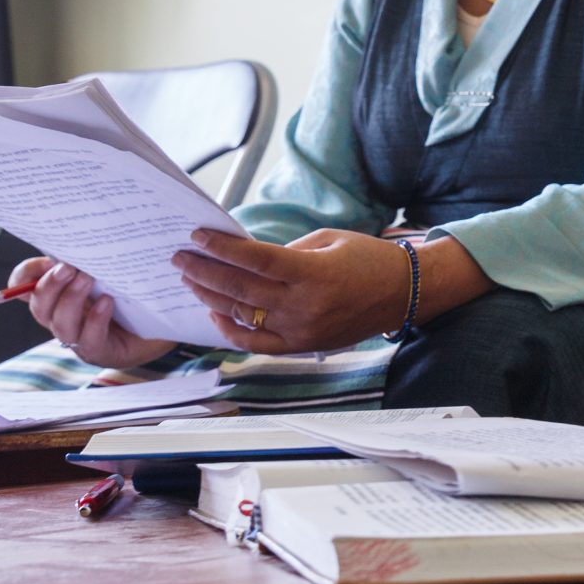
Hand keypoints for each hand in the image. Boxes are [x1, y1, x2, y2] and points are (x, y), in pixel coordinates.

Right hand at [14, 255, 176, 368]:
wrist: (160, 327)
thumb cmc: (129, 295)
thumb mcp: (106, 272)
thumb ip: (86, 260)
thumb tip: (76, 239)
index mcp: (58, 297)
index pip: (25, 288)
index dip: (23, 277)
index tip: (44, 262)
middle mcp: (63, 318)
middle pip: (39, 306)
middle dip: (49, 286)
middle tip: (69, 268)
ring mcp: (79, 337)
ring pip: (60, 324)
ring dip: (70, 300)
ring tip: (88, 279)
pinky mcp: (100, 351)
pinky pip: (89, 339)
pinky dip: (95, 320)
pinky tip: (107, 302)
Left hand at [173, 228, 420, 354]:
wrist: (404, 294)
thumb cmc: (369, 260)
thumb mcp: (329, 241)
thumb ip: (285, 251)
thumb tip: (243, 255)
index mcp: (314, 274)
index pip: (255, 259)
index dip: (221, 248)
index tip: (197, 236)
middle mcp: (305, 306)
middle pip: (240, 289)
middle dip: (203, 271)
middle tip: (179, 258)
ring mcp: (301, 331)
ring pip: (241, 316)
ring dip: (210, 297)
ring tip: (190, 280)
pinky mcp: (302, 347)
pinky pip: (255, 342)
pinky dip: (230, 330)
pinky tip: (215, 313)